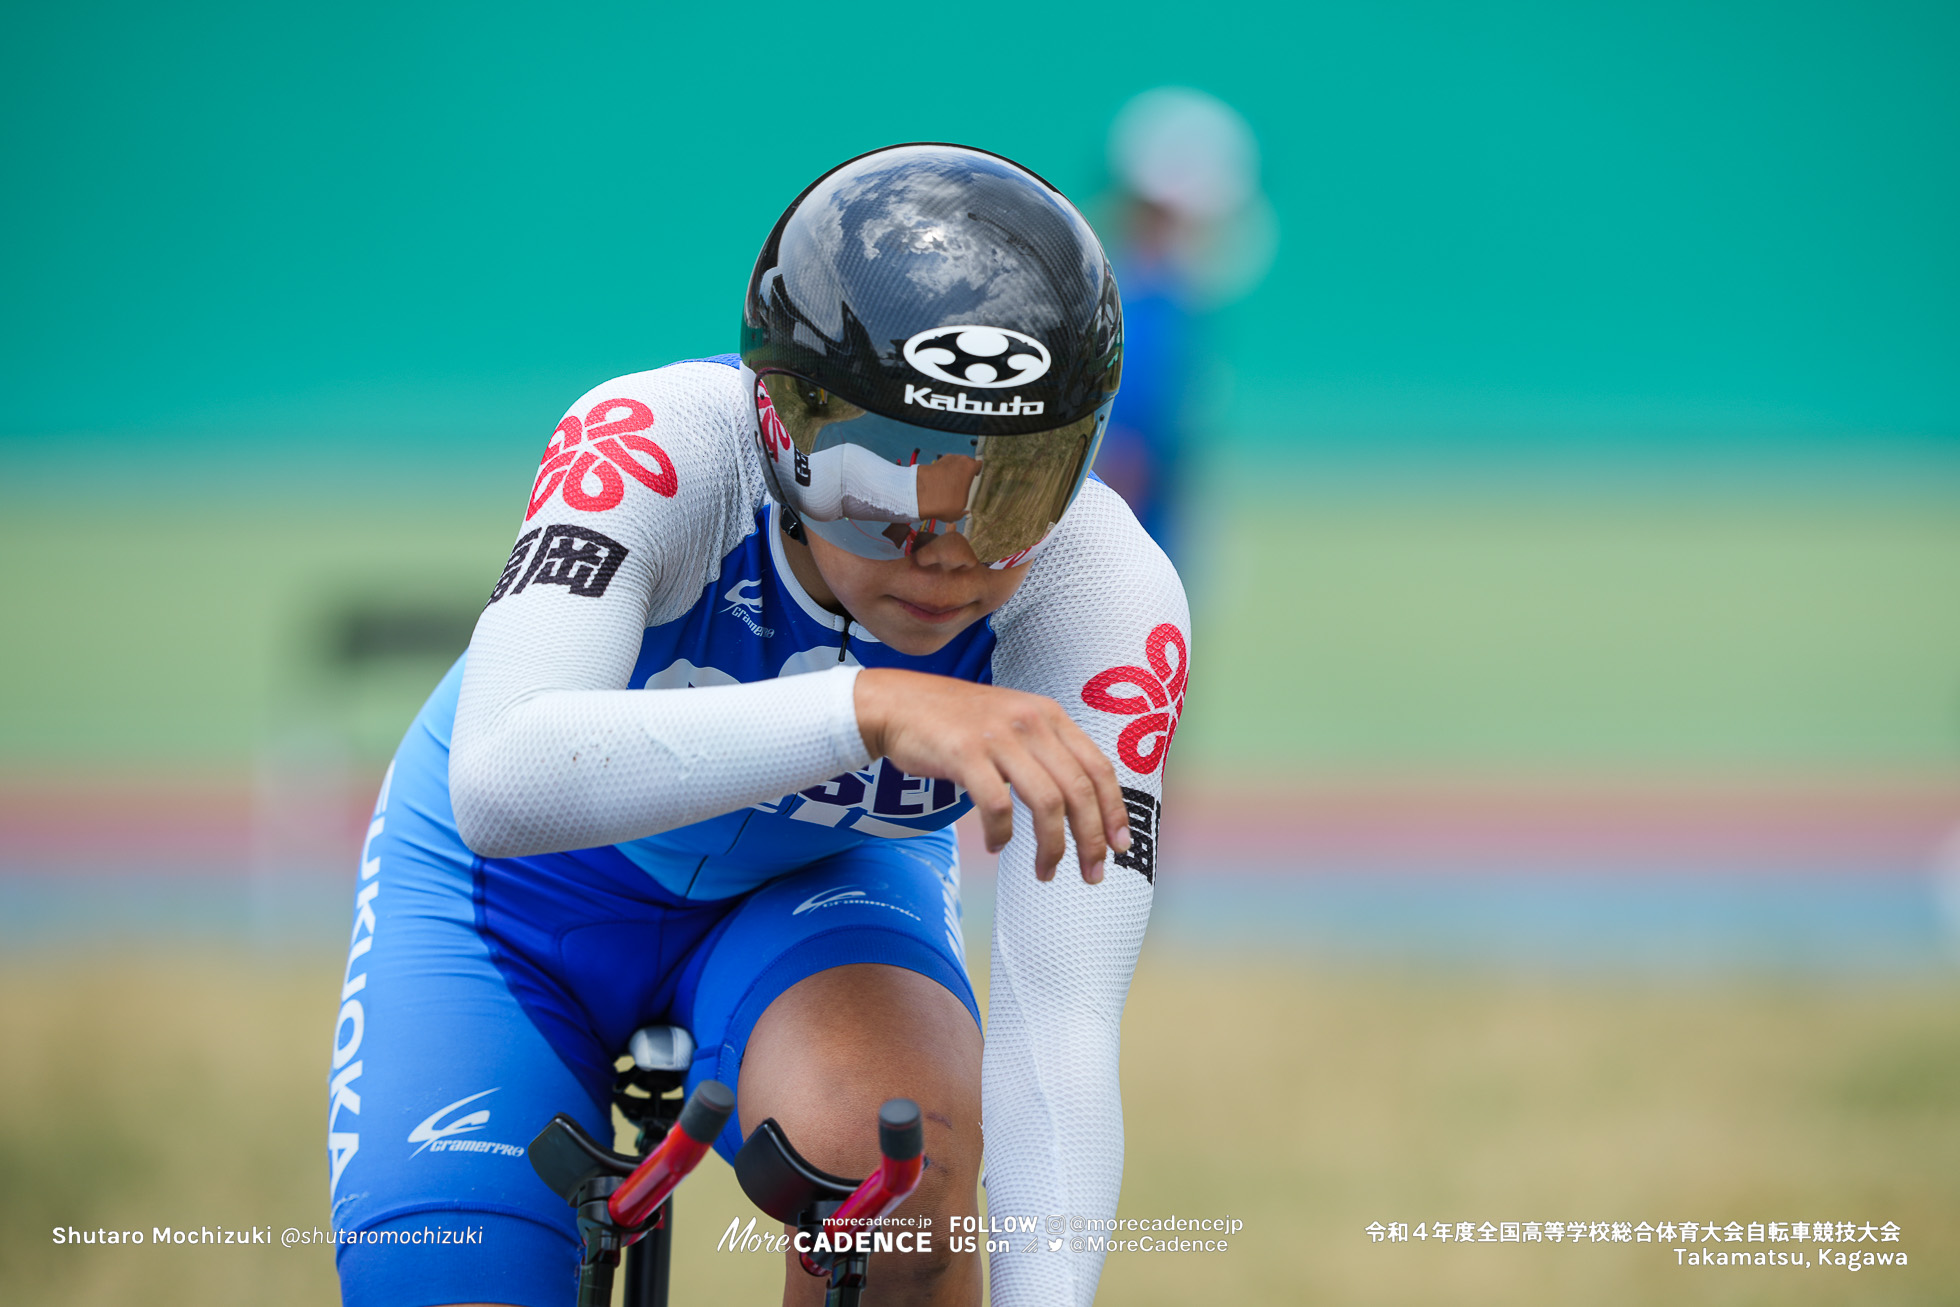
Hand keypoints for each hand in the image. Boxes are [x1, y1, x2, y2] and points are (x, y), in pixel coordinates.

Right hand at [854, 668, 1132, 882]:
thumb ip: (1046, 752)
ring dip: (1051, 847)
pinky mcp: (965, 754)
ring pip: (1046, 803)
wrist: (899, 703)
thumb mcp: (1013, 723)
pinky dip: (1001, 835)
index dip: (1115, 811)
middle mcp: (1030, 722)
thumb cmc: (958, 723)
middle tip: (1092, 875)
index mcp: (1049, 715)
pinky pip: (997, 806)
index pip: (1098, 767)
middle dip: (1091, 840)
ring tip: (1045, 872)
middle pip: (1078, 790)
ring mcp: (998, 737)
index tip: (1121, 846)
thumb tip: (1080, 806)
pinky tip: (996, 846)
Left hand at [915, 455, 978, 520]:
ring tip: (949, 486)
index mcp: (970, 467)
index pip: (978, 465)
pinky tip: (939, 485)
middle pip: (965, 464)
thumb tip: (964, 510)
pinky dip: (942, 474)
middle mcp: (959, 459)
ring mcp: (945, 459)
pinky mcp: (933, 462)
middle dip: (964, 473)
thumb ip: (964, 507)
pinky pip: (942, 468)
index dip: (976, 473)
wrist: (919, 497)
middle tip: (961, 485)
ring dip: (952, 473)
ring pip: (953, 465)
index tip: (974, 479)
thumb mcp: (960, 511)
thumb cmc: (944, 503)